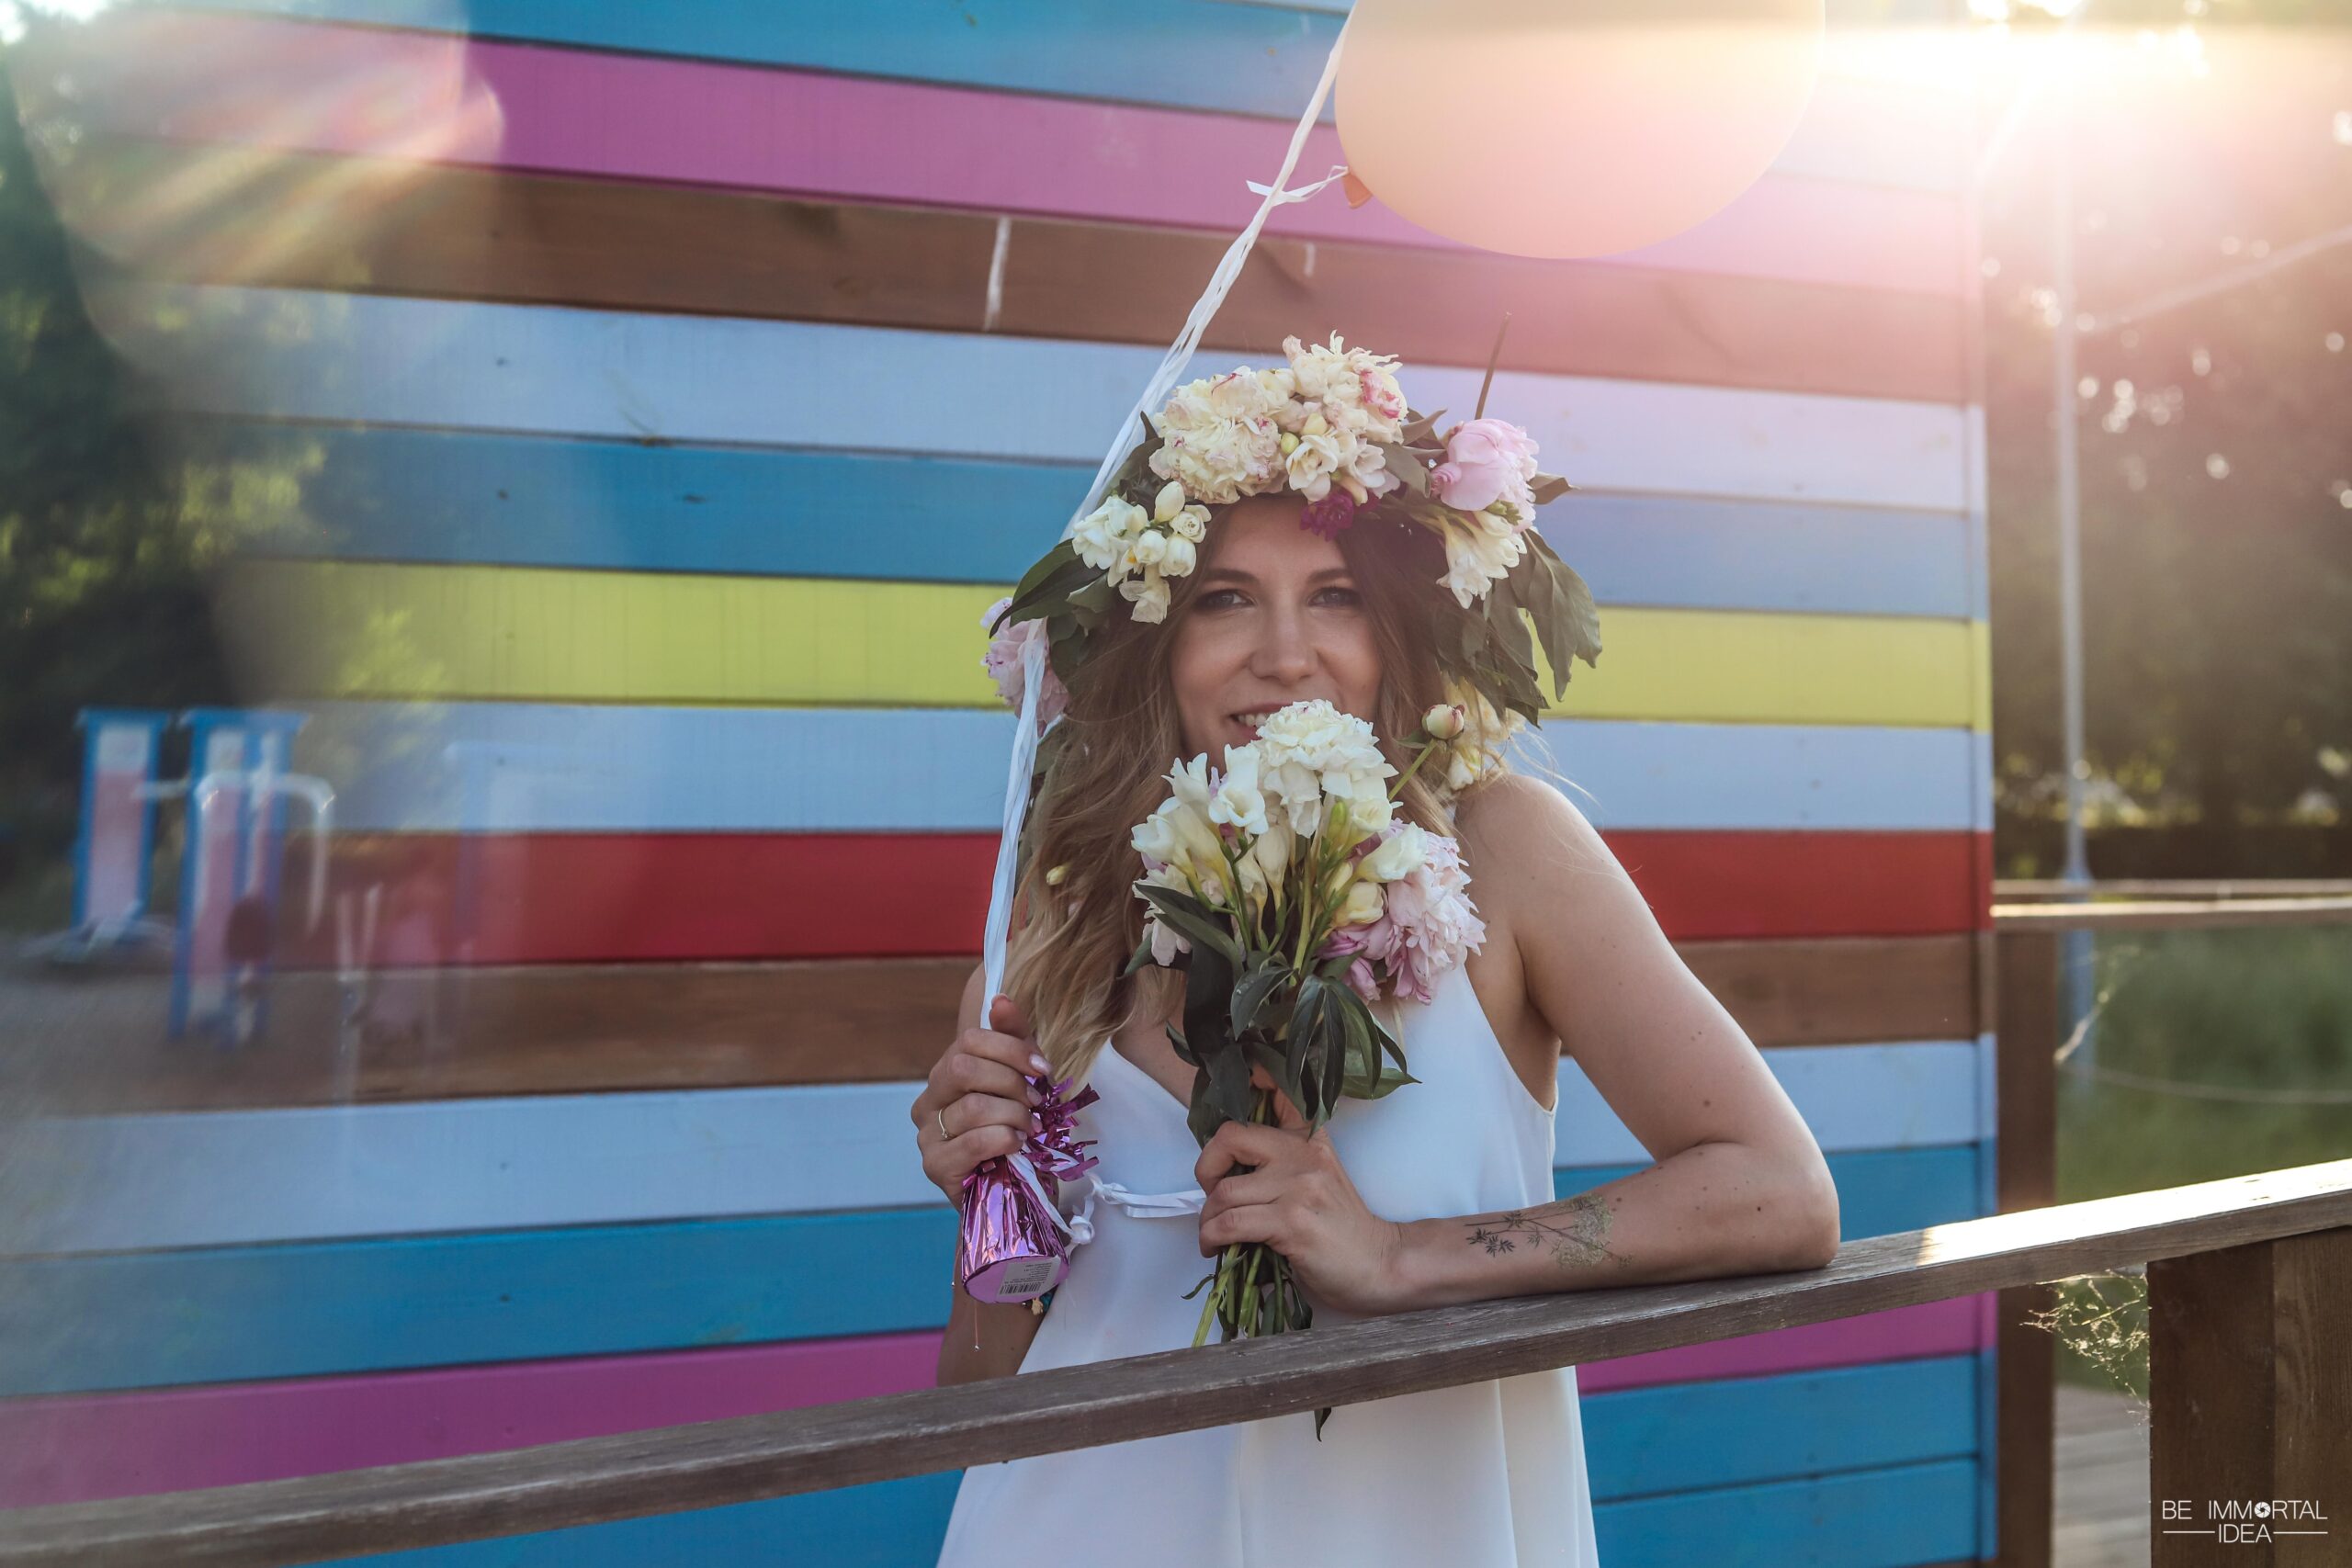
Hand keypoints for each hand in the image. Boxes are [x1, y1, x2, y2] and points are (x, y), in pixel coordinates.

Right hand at [911, 994, 1047, 1203]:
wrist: (1017, 1192)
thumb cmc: (1016, 1134)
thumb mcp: (1022, 1082)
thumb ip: (1012, 1040)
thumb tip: (1001, 999)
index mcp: (946, 1073)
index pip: (970, 1040)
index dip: (1011, 1049)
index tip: (1043, 1070)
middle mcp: (929, 1101)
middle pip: (963, 1068)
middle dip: (1011, 1083)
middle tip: (1036, 1104)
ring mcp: (927, 1135)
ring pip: (972, 1106)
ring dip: (1013, 1116)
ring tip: (1029, 1129)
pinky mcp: (936, 1166)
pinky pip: (972, 1142)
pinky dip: (1003, 1139)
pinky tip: (1017, 1146)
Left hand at [1193, 1094, 1412, 1317]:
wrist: (1379, 1264)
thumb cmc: (1343, 1231)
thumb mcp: (1320, 1182)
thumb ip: (1283, 1167)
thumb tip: (1228, 1174)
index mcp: (1309, 1141)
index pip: (1282, 1095)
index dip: (1259, 1077)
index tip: (1246, 1072)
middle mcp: (1303, 1155)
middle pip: (1231, 1137)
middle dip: (1206, 1167)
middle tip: (1210, 1191)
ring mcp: (1297, 1187)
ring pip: (1224, 1192)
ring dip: (1207, 1218)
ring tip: (1212, 1234)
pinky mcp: (1291, 1221)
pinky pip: (1231, 1223)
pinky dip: (1211, 1238)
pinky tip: (1216, 1248)